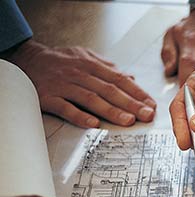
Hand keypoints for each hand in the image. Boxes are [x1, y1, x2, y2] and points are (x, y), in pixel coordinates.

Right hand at [7, 40, 155, 127]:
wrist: (27, 59)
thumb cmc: (60, 61)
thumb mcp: (86, 58)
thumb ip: (109, 69)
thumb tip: (132, 79)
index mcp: (92, 65)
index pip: (120, 80)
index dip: (137, 93)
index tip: (151, 104)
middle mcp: (80, 75)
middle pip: (109, 90)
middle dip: (131, 104)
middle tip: (146, 115)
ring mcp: (64, 86)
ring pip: (91, 99)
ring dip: (111, 111)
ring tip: (128, 120)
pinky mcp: (49, 97)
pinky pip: (65, 107)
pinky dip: (79, 116)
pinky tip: (93, 124)